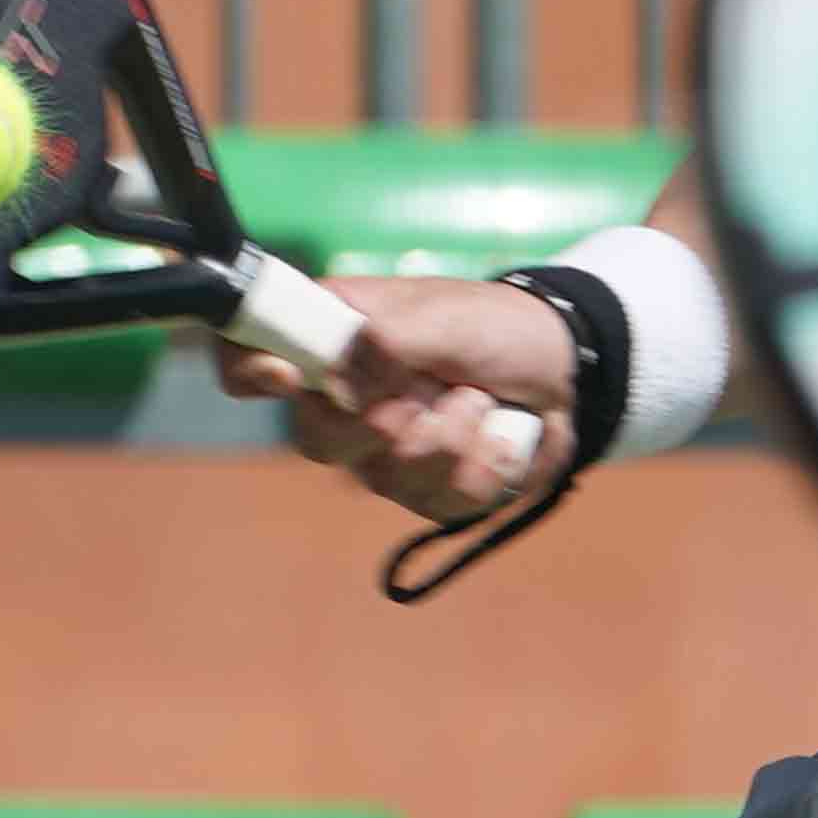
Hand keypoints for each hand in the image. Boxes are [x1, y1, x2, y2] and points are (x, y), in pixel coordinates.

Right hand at [212, 274, 574, 527]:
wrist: (569, 370)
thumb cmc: (496, 326)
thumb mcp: (442, 317)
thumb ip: (386, 344)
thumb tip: (343, 381)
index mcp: (332, 338)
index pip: (248, 357)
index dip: (247, 371)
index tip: (286, 377)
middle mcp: (344, 398)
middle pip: (314, 438)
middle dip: (384, 418)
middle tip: (428, 388)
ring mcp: (382, 451)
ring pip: (384, 473)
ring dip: (450, 433)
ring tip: (479, 399)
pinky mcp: (427, 490)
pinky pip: (437, 500)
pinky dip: (481, 463)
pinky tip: (499, 434)